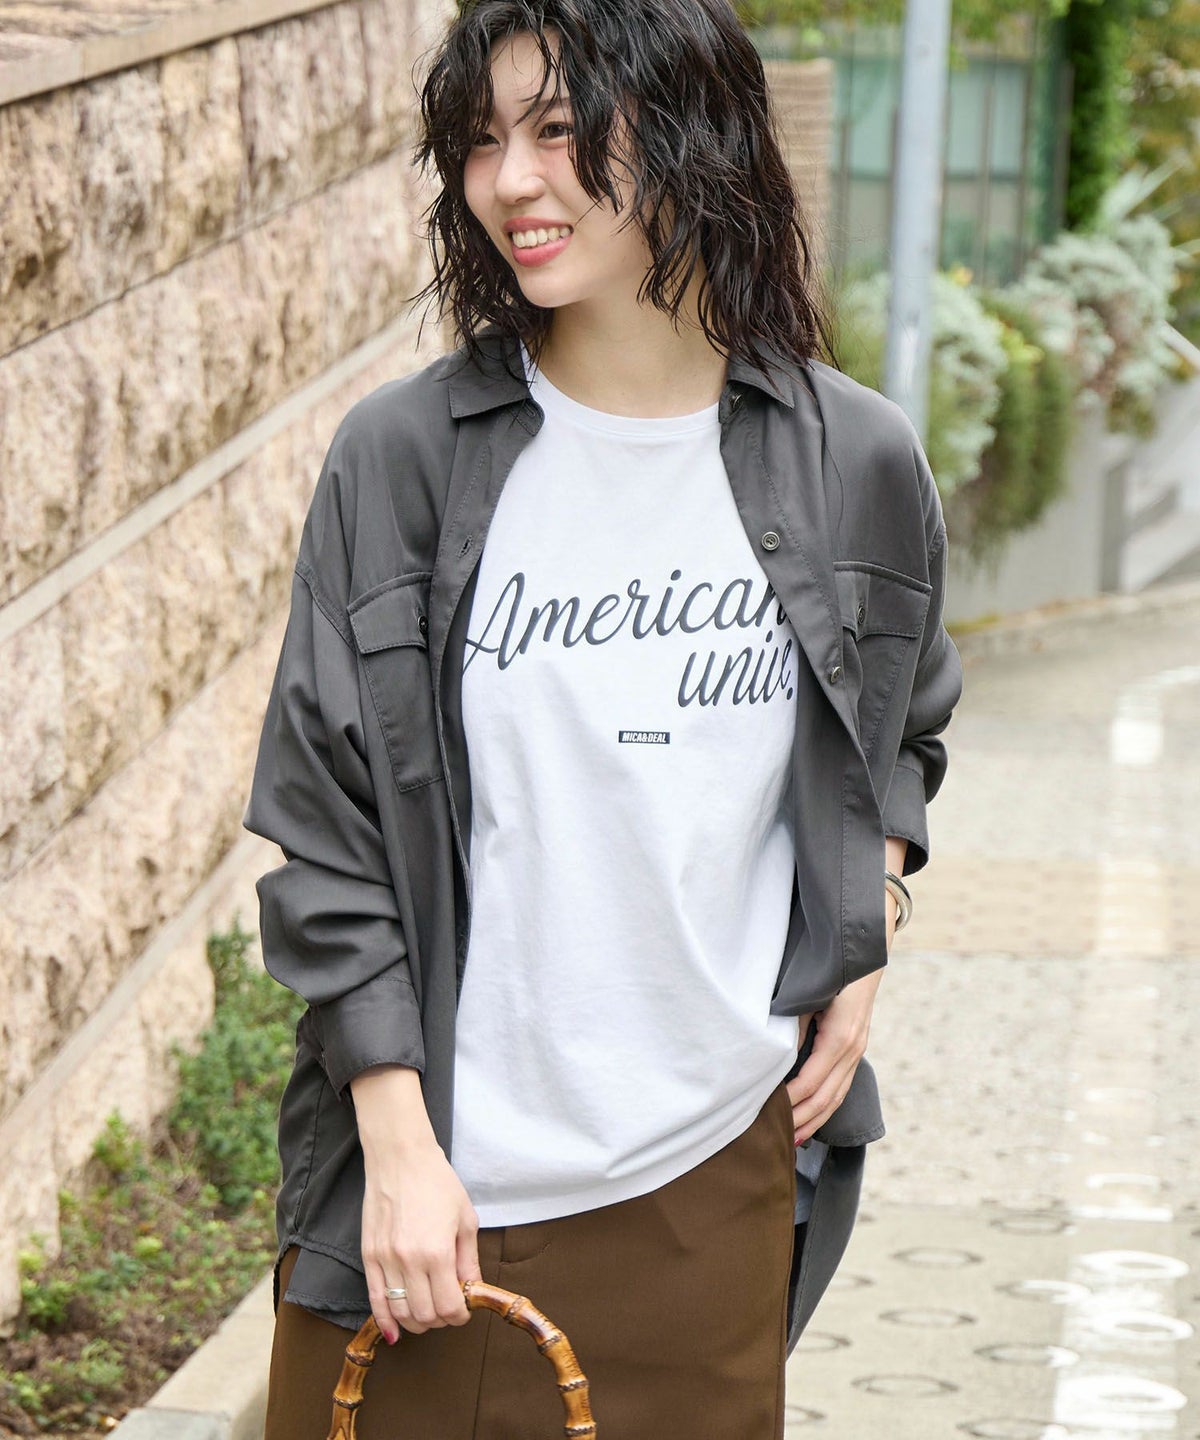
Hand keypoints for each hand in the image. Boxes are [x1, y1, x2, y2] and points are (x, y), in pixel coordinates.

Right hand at [360, 1136, 481, 1341]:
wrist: (401, 1158)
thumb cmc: (438, 1182)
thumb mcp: (465, 1218)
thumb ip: (468, 1259)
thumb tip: (472, 1290)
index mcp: (437, 1252)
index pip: (448, 1308)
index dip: (460, 1316)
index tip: (464, 1309)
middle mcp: (409, 1261)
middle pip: (425, 1316)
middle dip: (441, 1320)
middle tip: (448, 1308)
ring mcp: (385, 1260)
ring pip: (400, 1313)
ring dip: (417, 1322)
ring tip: (428, 1312)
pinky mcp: (368, 1255)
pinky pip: (375, 1299)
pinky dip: (385, 1321)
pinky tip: (394, 1332)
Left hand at [786, 968, 883, 1145]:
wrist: (863, 956)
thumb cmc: (831, 973)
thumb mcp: (809, 996)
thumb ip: (795, 1027)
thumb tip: (776, 1057)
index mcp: (840, 1037)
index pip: (812, 1081)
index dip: (790, 1100)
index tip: (768, 1111)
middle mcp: (853, 1049)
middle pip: (826, 1097)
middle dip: (802, 1120)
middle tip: (778, 1138)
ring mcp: (859, 1052)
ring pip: (837, 1097)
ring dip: (815, 1120)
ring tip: (794, 1140)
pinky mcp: (857, 1051)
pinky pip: (842, 1087)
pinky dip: (827, 1106)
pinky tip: (813, 1117)